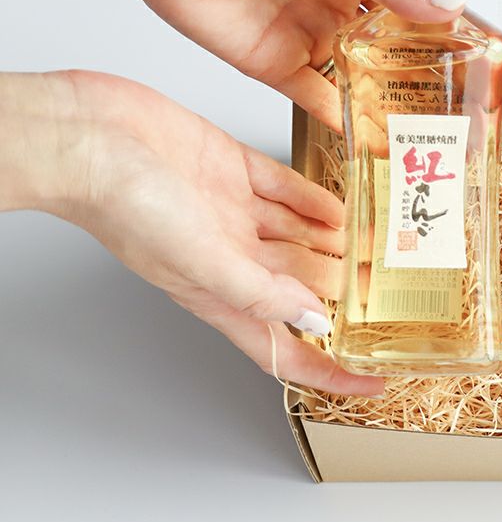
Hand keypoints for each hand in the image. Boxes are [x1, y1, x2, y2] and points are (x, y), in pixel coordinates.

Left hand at [0, 0, 462, 129]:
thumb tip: (445, 5)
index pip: (401, 10)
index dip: (429, 34)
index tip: (465, 58)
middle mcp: (327, 7)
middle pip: (378, 50)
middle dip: (408, 75)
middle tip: (446, 104)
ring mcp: (300, 36)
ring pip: (349, 75)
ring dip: (376, 98)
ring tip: (413, 126)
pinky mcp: (269, 64)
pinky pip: (310, 95)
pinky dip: (335, 114)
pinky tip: (361, 132)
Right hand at [4, 70, 383, 396]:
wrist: (88, 136)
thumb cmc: (121, 205)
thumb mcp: (200, 261)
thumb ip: (260, 292)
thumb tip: (311, 319)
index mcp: (218, 294)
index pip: (284, 349)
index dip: (329, 372)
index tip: (373, 385)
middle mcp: (229, 257)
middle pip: (301, 286)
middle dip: (346, 293)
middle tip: (394, 288)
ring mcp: (230, 213)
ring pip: (299, 237)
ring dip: (339, 242)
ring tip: (382, 243)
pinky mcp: (229, 169)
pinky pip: (284, 190)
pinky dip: (315, 199)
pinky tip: (344, 205)